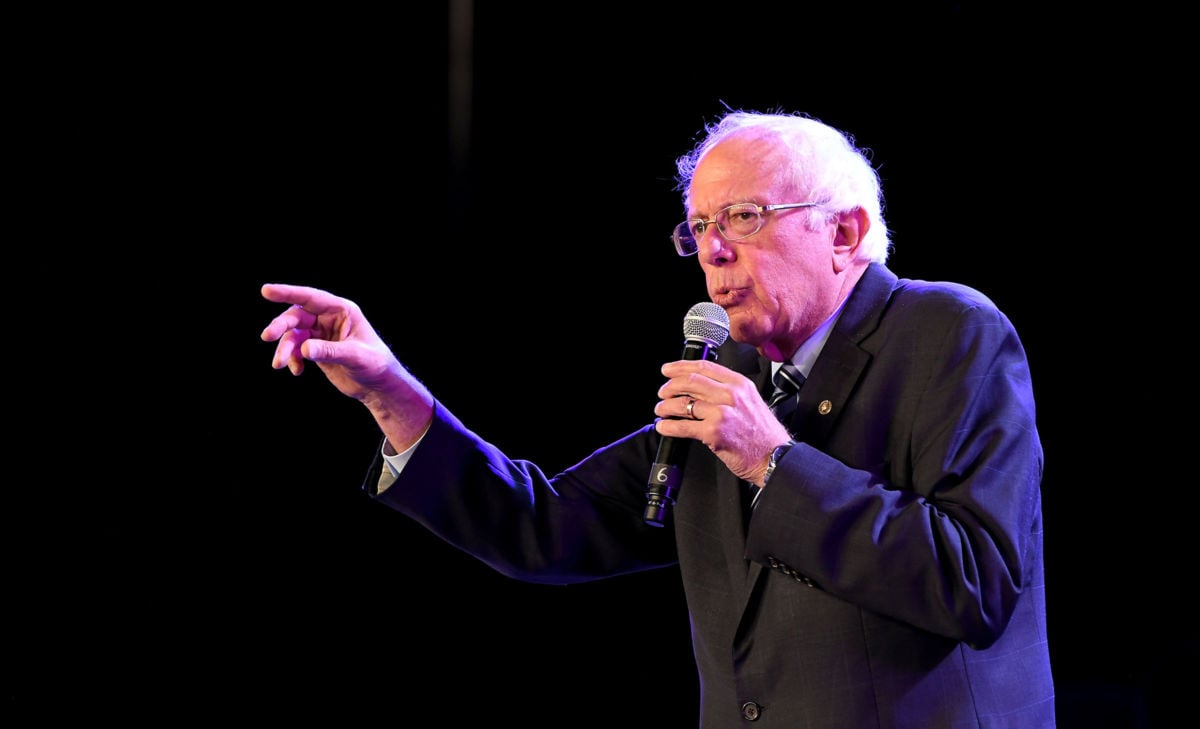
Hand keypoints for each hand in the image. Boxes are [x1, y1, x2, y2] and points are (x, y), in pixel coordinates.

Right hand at [260, 283, 433, 449]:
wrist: (378, 386)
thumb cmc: (375, 365)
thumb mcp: (356, 357)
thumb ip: (330, 351)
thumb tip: (304, 348)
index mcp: (342, 310)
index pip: (311, 298)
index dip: (288, 292)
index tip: (266, 291)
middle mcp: (329, 318)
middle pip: (297, 316)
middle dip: (281, 326)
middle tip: (267, 336)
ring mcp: (321, 334)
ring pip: (293, 334)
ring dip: (284, 348)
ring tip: (279, 365)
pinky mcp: (316, 349)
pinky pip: (296, 349)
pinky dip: (292, 359)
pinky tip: (296, 371)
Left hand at [654, 359, 792, 484]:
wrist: (775, 456)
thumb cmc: (763, 434)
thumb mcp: (750, 401)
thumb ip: (728, 391)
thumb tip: (698, 388)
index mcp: (739, 384)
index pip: (704, 367)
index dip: (681, 367)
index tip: (668, 370)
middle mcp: (731, 395)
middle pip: (691, 382)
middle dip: (670, 386)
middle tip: (662, 393)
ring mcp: (722, 413)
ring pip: (684, 403)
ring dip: (666, 406)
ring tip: (661, 410)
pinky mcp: (714, 432)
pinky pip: (683, 426)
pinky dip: (669, 426)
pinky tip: (664, 426)